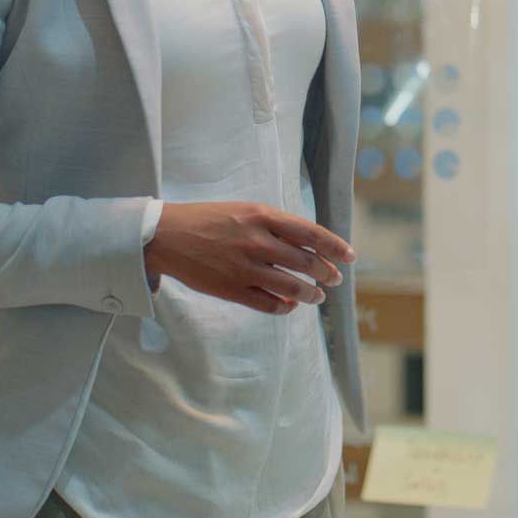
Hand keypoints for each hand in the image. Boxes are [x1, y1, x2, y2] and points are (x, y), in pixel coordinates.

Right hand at [145, 202, 355, 314]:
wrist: (167, 236)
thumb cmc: (209, 219)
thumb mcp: (245, 210)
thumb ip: (275, 224)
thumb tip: (307, 242)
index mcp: (263, 216)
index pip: (311, 234)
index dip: (335, 246)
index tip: (350, 256)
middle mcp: (258, 241)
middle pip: (306, 263)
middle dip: (326, 273)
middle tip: (334, 279)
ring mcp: (245, 267)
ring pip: (292, 287)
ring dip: (311, 294)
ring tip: (317, 296)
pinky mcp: (232, 289)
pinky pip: (268, 304)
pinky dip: (285, 307)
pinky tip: (290, 306)